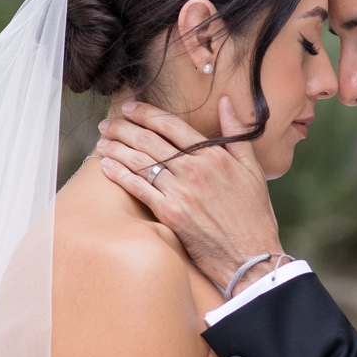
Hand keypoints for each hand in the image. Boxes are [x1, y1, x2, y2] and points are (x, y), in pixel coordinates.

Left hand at [98, 98, 282, 296]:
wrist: (250, 255)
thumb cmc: (254, 214)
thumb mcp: (253, 168)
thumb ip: (236, 133)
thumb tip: (226, 102)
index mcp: (213, 154)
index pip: (171, 125)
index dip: (146, 113)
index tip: (129, 108)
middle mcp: (194, 169)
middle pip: (149, 140)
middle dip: (123, 128)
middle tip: (107, 124)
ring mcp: (180, 192)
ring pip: (140, 162)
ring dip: (116, 148)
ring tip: (102, 142)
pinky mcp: (170, 214)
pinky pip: (139, 189)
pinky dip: (120, 175)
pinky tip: (107, 166)